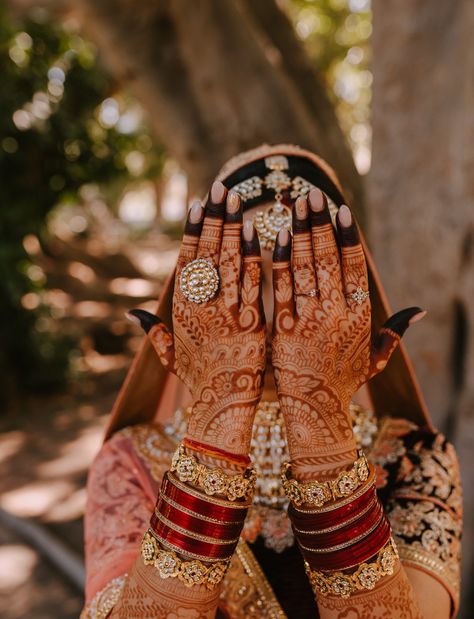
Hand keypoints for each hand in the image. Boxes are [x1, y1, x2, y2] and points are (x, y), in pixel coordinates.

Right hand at [129, 181, 265, 455]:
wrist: (222, 412)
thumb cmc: (199, 383)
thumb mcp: (172, 357)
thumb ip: (154, 332)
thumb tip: (132, 315)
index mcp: (182, 312)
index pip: (187, 262)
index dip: (193, 231)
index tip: (198, 204)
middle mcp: (201, 308)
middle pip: (208, 254)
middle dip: (215, 218)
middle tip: (221, 186)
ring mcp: (226, 314)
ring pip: (229, 262)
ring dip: (233, 227)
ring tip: (239, 197)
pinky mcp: (251, 324)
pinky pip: (253, 283)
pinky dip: (255, 256)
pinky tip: (259, 231)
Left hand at [271, 189, 425, 477]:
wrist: (315, 413)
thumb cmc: (344, 383)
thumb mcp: (373, 359)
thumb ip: (393, 333)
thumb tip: (419, 311)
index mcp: (359, 316)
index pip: (354, 267)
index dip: (347, 236)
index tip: (340, 209)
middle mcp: (337, 314)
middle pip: (328, 259)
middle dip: (320, 222)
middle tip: (312, 193)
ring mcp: (309, 320)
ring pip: (305, 267)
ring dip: (301, 231)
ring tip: (295, 203)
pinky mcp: (283, 329)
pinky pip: (280, 288)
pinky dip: (279, 260)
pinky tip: (276, 236)